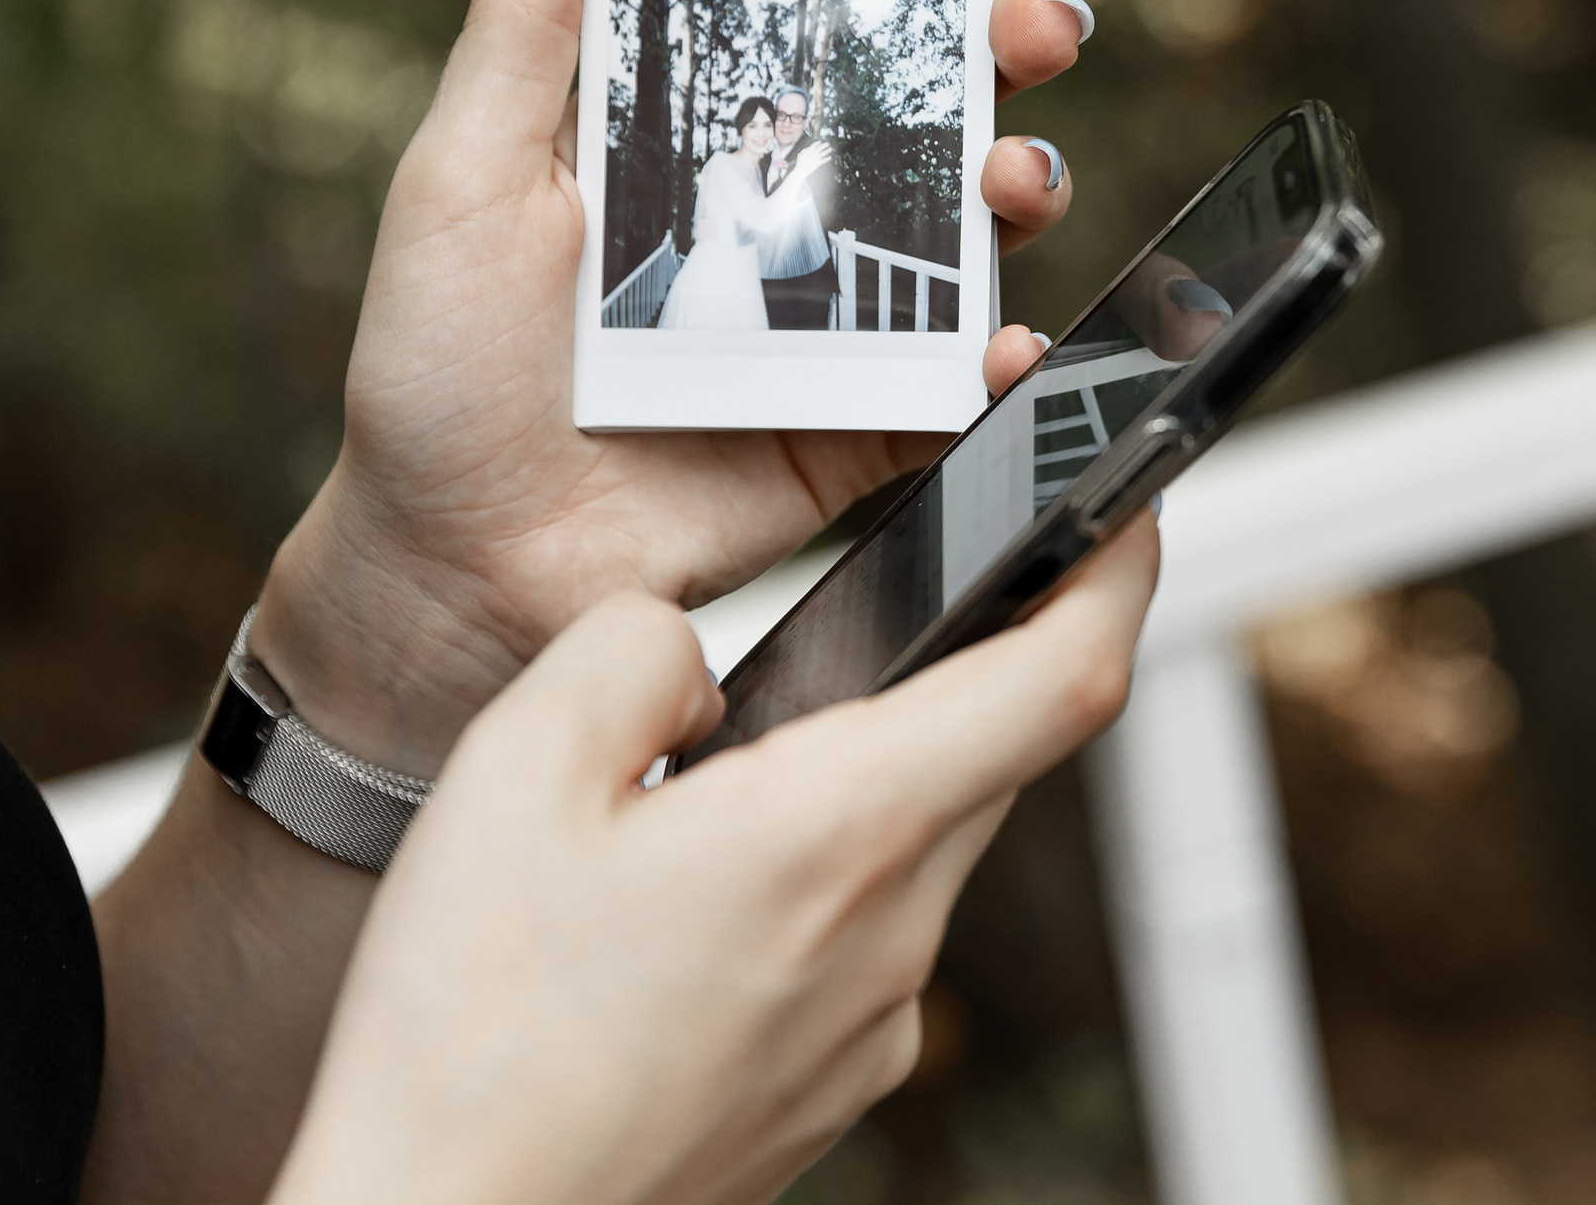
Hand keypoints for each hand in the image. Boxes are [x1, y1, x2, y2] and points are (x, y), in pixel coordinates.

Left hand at [254, 0, 1095, 774]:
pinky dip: (1006, 363)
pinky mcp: (861, 425)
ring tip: (1017, 179)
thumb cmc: (439, 377)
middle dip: (990, 38)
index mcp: (678, 124)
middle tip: (1034, 28)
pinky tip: (1008, 345)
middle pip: (908, 89)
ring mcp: (827, 313)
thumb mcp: (458, 189)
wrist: (465, 569)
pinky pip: (958, 382)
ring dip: (1018, 179)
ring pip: (958, 220)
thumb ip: (517, 44)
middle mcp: (770, 202)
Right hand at [269, 516, 1159, 1204]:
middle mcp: (891, 937)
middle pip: (993, 752)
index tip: (1130, 509)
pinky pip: (869, 939)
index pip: (1065, 676)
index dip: (1120, 573)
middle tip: (899, 601)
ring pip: (923, 846)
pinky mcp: (832, 1085)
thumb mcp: (516, 771)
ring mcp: (872, 1027)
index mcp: (840, 834)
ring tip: (724, 773)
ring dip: (866, 780)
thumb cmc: (465, 1040)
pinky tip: (695, 896)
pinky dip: (821, 879)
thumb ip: (634, 650)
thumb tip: (695, 656)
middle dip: (966, 664)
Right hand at [795, 140, 833, 176]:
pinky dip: (827, 158)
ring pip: (824, 153)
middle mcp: (814, 152)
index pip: (815, 144)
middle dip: (825, 145)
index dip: (818, 143)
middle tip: (828, 143)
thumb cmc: (800, 162)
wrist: (801, 169)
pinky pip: (824, 160)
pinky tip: (830, 157)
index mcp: (809, 149)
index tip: (820, 142)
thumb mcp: (801, 153)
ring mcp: (817, 158)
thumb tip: (808, 148)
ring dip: (827, 150)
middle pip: (821, 147)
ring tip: (830, 148)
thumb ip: (805, 150)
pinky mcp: (818, 163)